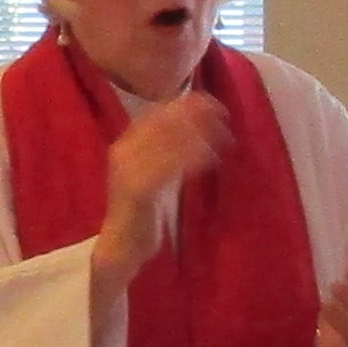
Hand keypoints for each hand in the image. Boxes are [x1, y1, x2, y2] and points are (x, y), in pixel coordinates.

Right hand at [89, 97, 231, 295]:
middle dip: (195, 114)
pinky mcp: (137, 190)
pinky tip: (213, 156)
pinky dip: (192, 158)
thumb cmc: (144, 209)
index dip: (185, 104)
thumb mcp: (158, 171)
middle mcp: (123, 152)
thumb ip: (171, 150)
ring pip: (167, 141)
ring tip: (225, 135)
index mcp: (125, 144)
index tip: (211, 101)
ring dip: (199, 135)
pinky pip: (168, 167)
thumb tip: (200, 125)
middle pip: (163, 121)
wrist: (123, 246)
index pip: (156, 113)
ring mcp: (127, 170)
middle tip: (224, 114)